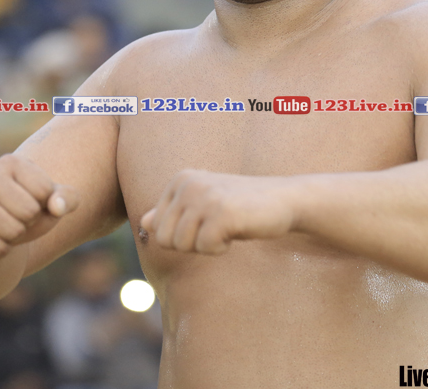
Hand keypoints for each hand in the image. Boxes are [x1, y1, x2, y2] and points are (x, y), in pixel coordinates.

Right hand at [0, 153, 77, 259]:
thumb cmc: (25, 205)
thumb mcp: (51, 198)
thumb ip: (67, 198)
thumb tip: (57, 207)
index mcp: (11, 162)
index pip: (45, 190)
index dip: (45, 203)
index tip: (32, 200)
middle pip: (30, 211)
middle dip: (30, 220)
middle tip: (17, 216)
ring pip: (14, 231)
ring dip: (16, 235)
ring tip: (5, 225)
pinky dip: (1, 249)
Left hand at [140, 169, 296, 254]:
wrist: (284, 200)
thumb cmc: (242, 205)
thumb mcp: (204, 206)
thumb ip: (172, 213)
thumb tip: (143, 222)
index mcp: (180, 179)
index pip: (158, 230)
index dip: (183, 237)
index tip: (206, 223)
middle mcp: (188, 183)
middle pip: (166, 240)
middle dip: (191, 244)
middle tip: (216, 230)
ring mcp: (205, 197)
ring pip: (183, 245)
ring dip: (207, 246)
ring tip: (226, 228)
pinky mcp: (222, 213)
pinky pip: (206, 248)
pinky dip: (220, 249)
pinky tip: (236, 232)